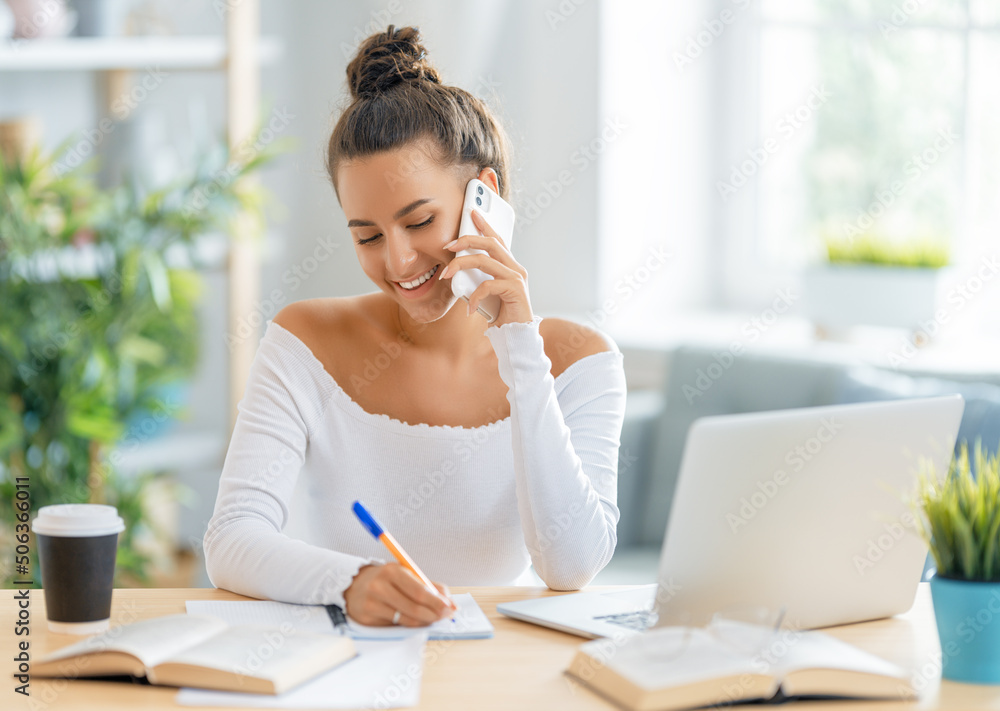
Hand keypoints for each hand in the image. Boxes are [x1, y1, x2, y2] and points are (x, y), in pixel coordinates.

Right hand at [343, 563, 453, 625]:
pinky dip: (408, 624)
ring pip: (405, 620)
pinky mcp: (367, 619)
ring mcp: (372, 604)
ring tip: (432, 618)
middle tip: (445, 616)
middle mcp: (380, 587)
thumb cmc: (386, 579)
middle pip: (413, 608)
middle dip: (434, 614)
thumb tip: (448, 600)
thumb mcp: (405, 574)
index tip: (449, 607)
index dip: (437, 602)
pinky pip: (395, 625)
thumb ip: (428, 585)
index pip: (419, 591)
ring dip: (424, 621)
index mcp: (392, 571)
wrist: (354, 585)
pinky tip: (414, 621)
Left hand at [438, 208, 532, 327]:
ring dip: (461, 265)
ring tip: (447, 274)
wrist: (516, 337)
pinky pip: (487, 285)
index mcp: (510, 267)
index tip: (472, 213)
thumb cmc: (501, 315)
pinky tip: (469, 309)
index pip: (497, 239)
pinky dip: (474, 297)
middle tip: (449, 245)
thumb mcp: (486, 293)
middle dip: (467, 239)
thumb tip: (458, 271)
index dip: (484, 225)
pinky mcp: (515, 290)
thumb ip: (478, 279)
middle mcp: (516, 268)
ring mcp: (517, 278)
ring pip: (484, 261)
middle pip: (490, 243)